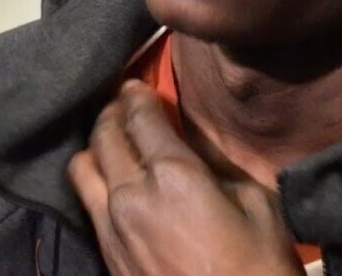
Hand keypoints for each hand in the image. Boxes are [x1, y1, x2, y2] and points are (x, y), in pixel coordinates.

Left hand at [68, 80, 304, 275]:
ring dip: (96, 147)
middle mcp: (129, 197)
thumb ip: (217, 167)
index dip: (137, 95)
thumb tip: (192, 146)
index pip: (140, 118)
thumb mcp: (256, 204)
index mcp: (172, 176)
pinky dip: (94, 182)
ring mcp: (111, 230)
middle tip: (124, 104)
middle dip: (112, 113)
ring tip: (113, 141)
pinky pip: (87, 204)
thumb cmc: (259, 271)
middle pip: (103, 137)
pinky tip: (113, 183)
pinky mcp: (107, 258)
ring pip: (82, 170)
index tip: (137, 84)